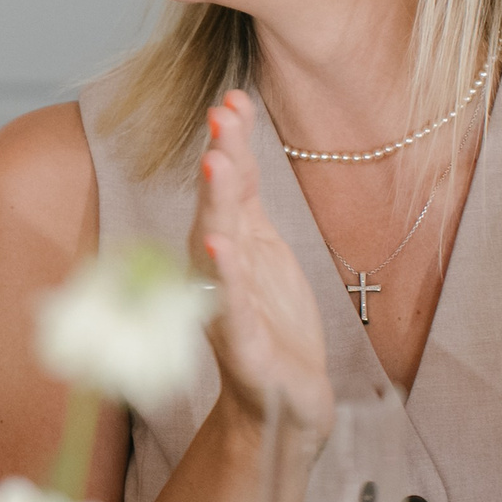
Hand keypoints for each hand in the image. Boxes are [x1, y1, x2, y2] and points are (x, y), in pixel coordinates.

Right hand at [191, 92, 332, 436]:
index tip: (233, 97)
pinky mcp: (243, 348)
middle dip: (221, 161)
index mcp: (232, 244)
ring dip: (215, 207)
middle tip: (221, 116)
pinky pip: (230, 308)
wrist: (285, 403)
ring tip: (216, 165)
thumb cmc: (272, 325)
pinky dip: (224, 278)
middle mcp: (221, 271)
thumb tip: (232, 133)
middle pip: (218, 208)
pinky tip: (219, 247)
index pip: (232, 185)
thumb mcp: (264, 250)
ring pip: (218, 251)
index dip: (231, 142)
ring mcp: (228, 308)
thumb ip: (246, 198)